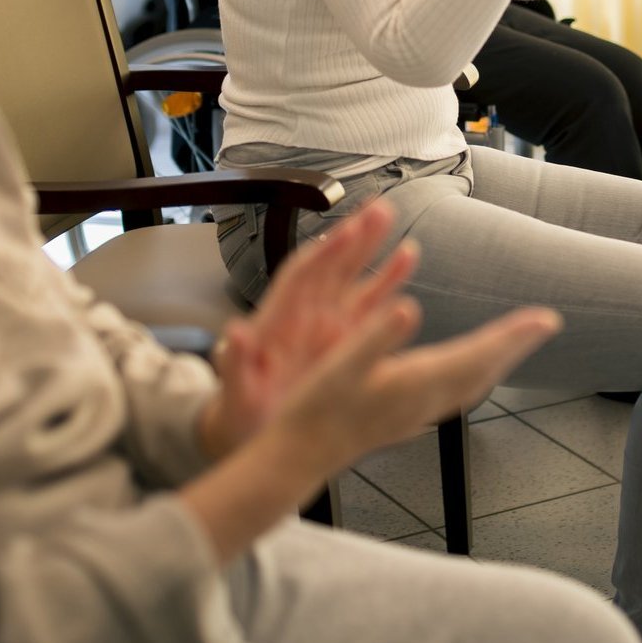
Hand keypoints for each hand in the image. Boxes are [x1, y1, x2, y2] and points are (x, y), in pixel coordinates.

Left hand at [198, 199, 406, 457]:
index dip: (322, 256)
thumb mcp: (235, 394)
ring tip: (394, 222)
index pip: (301, 279)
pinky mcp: (346, 340)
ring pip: (353, 279)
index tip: (344, 233)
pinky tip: (407, 258)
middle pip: (330, 267)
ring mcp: (328, 326)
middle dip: (353, 238)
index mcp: (278, 324)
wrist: (250, 432)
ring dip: (372, 250)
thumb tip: (234, 334)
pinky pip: (371, 305)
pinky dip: (389, 281)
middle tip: (378, 210)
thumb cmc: (240, 413)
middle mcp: (305, 317)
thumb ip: (235, 365)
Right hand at [202, 201, 561, 473]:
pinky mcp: (406, 417)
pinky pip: (454, 391)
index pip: (479, 356)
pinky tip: (468, 369)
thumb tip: (411, 307)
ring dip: (496, 360)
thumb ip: (377, 334)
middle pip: (484, 370)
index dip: (514, 337)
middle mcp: (426, 401)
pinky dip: (472, 373)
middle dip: (514, 346)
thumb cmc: (313, 410)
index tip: (546, 320)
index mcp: (417, 384)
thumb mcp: (340, 364)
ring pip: (471, 383)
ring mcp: (418, 414)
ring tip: (516, 341)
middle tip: (544, 324)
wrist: (295, 458)